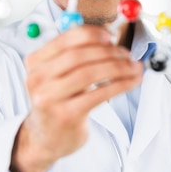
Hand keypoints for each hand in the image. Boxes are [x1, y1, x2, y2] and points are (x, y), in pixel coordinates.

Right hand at [10, 25, 143, 171]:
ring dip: (119, 68)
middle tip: (127, 54)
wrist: (45, 138)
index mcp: (36, 62)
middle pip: (80, 55)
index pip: (66, 39)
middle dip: (109, 52)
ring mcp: (50, 98)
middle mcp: (38, 78)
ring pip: (90, 73)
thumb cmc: (58, 102)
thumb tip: (110, 39)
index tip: (110, 36)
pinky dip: (121, 84)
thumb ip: (76, 55)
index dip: (92, 34)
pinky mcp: (66, 115)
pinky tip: (132, 82)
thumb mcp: (57, 76)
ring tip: (134, 67)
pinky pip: (99, 94)